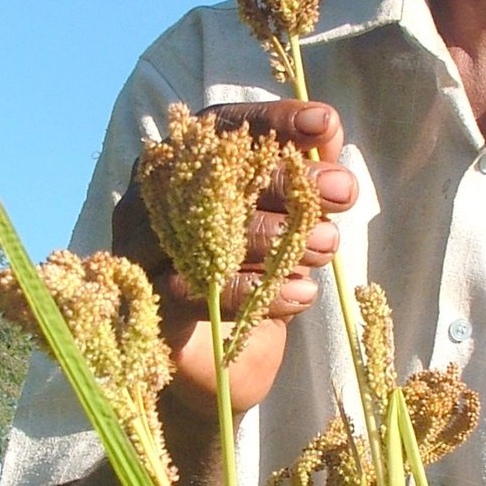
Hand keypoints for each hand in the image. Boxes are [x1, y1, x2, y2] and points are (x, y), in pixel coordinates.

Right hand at [111, 100, 357, 417]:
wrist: (218, 365)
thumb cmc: (251, 275)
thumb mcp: (286, 222)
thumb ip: (301, 176)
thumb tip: (329, 134)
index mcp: (181, 166)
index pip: (223, 127)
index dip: (273, 121)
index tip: (326, 125)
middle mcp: (151, 200)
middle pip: (214, 176)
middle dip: (286, 179)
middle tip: (344, 190)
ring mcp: (141, 252)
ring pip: (202, 232)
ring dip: (275, 236)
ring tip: (329, 242)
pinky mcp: (148, 306)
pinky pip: (197, 290)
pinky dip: (255, 290)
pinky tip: (303, 292)